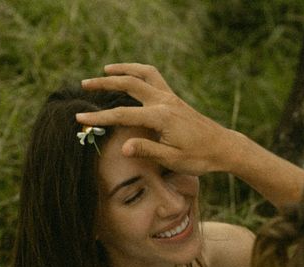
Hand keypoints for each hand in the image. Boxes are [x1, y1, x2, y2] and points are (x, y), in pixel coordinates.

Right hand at [76, 63, 237, 175]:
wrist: (223, 147)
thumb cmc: (199, 158)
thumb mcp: (173, 160)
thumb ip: (147, 150)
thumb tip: (123, 147)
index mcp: (160, 117)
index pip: (123, 115)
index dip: (99, 118)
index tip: (80, 119)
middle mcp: (164, 102)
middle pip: (129, 84)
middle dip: (104, 84)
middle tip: (84, 84)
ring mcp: (171, 98)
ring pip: (143, 74)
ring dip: (123, 69)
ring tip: (105, 71)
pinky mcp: (175, 99)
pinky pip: (154, 77)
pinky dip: (139, 72)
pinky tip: (132, 77)